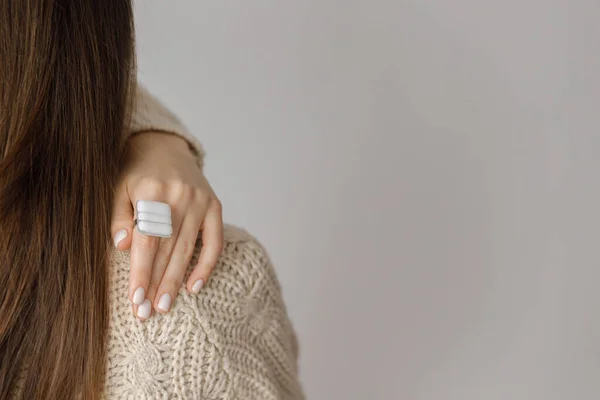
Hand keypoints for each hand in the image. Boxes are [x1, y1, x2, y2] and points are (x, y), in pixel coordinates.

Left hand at [111, 132, 222, 319]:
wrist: (163, 147)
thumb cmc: (135, 173)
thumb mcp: (117, 189)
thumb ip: (119, 217)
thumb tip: (122, 247)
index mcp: (151, 190)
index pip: (147, 241)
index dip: (142, 272)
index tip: (135, 300)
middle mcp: (180, 196)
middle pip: (168, 249)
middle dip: (157, 284)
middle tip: (148, 314)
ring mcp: (201, 201)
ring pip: (188, 250)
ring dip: (176, 282)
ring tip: (165, 307)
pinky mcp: (215, 206)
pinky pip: (214, 242)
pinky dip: (206, 266)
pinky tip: (194, 288)